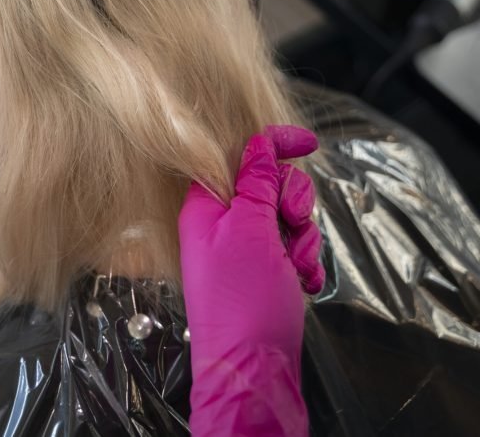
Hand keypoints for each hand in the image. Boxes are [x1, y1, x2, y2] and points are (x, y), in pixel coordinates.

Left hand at [178, 125, 322, 435]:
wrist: (253, 373)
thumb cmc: (243, 301)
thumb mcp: (249, 230)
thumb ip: (255, 182)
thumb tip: (258, 144)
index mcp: (206, 206)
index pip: (239, 155)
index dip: (273, 144)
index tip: (309, 143)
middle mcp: (222, 223)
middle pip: (269, 184)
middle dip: (292, 202)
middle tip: (290, 225)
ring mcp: (244, 248)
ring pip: (287, 217)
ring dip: (302, 237)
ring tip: (295, 266)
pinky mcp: (264, 271)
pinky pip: (293, 247)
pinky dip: (304, 260)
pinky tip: (303, 281)